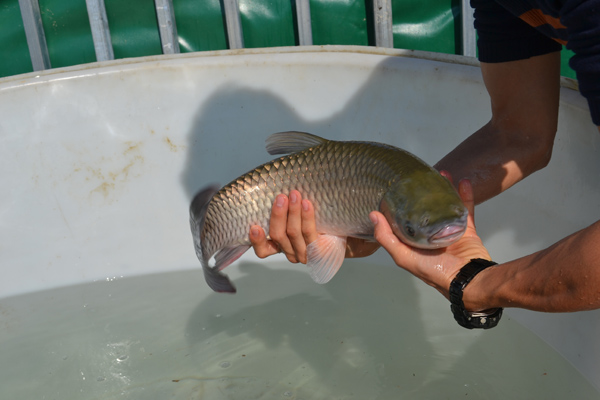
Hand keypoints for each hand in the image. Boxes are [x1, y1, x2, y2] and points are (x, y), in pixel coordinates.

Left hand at [249, 190, 379, 263]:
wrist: (333, 238)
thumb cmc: (344, 229)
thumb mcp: (357, 228)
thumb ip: (368, 226)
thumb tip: (379, 215)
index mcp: (323, 253)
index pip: (311, 239)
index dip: (307, 221)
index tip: (308, 202)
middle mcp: (304, 255)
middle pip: (292, 235)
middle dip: (291, 214)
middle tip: (294, 194)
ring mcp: (288, 251)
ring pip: (278, 237)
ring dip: (278, 216)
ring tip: (282, 198)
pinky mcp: (276, 247)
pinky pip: (264, 250)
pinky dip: (257, 239)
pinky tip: (255, 225)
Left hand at [369, 179, 490, 299]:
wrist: (466, 279)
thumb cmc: (432, 271)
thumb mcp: (403, 256)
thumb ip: (387, 238)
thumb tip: (373, 215)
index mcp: (414, 242)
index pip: (404, 220)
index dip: (400, 204)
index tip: (398, 187)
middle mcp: (430, 236)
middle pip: (426, 209)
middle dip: (424, 193)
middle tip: (422, 176)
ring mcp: (448, 232)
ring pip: (445, 206)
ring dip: (445, 190)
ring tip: (442, 174)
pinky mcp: (465, 230)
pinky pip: (465, 210)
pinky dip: (465, 196)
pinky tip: (464, 182)